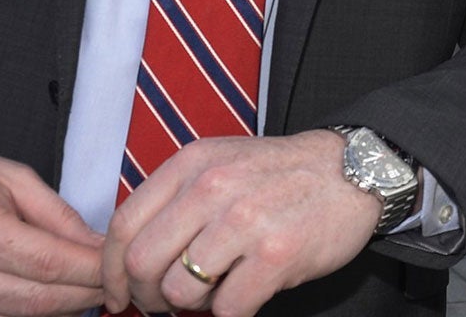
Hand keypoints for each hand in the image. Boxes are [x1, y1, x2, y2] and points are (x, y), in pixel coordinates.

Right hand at [0, 151, 105, 316]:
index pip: (50, 264)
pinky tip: (43, 307)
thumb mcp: (12, 177)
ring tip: (81, 296)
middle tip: (111, 289)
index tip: (117, 270)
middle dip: (85, 297)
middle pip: (38, 302)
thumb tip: (97, 246)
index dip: (92, 272)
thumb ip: (57, 214)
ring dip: (58, 314)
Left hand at [103, 130, 379, 315]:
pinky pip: (227, 309)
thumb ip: (177, 200)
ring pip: (180, 291)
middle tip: (167, 303)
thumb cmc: (283, 175)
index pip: (123, 225)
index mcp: (192, 164)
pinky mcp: (275, 255)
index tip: (117, 293)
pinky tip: (247, 294)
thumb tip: (130, 257)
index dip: (111, 271)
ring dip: (193, 305)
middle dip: (148, 296)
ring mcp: (244, 221)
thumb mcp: (222, 165)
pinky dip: (231, 313)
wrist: (354, 172)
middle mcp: (212, 188)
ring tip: (215, 292)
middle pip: (142, 263)